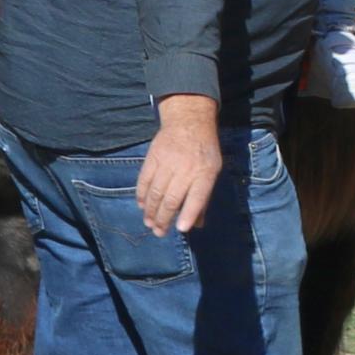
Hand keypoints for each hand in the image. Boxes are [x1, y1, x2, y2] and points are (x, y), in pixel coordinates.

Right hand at [139, 97, 221, 234]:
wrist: (189, 122)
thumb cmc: (204, 151)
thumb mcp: (212, 171)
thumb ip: (204, 198)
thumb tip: (197, 224)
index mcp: (205, 173)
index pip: (197, 197)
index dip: (188, 214)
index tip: (181, 229)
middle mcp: (186, 169)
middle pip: (171, 199)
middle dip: (164, 219)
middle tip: (159, 233)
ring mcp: (167, 162)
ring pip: (156, 192)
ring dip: (151, 211)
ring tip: (149, 224)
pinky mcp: (153, 157)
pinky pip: (144, 180)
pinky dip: (141, 195)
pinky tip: (142, 206)